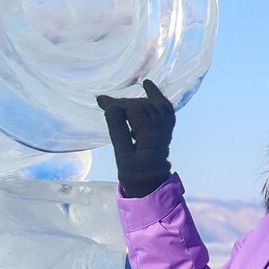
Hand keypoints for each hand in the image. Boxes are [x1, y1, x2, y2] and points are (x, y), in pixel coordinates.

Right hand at [95, 79, 175, 197]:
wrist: (150, 184)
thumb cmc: (133, 173)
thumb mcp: (121, 155)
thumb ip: (118, 131)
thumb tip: (112, 107)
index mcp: (150, 141)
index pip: (137, 112)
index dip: (119, 105)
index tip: (101, 101)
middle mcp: (162, 132)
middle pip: (145, 106)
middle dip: (126, 102)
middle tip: (106, 103)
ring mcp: (167, 129)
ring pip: (154, 105)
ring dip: (136, 100)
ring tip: (120, 101)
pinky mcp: (167, 128)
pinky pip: (165, 107)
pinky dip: (156, 95)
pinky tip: (146, 84)